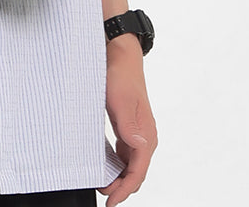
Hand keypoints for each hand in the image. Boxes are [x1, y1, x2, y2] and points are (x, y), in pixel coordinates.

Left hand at [96, 35, 157, 206]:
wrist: (121, 55)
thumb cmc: (121, 75)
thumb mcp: (120, 100)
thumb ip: (128, 125)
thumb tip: (138, 146)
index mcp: (146, 134)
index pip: (138, 172)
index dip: (124, 190)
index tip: (110, 201)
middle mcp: (145, 136)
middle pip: (135, 172)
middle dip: (121, 188)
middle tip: (103, 196)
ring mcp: (138, 132)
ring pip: (130, 164)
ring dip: (118, 177)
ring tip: (102, 184)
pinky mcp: (129, 126)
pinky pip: (124, 152)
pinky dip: (116, 163)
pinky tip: (104, 165)